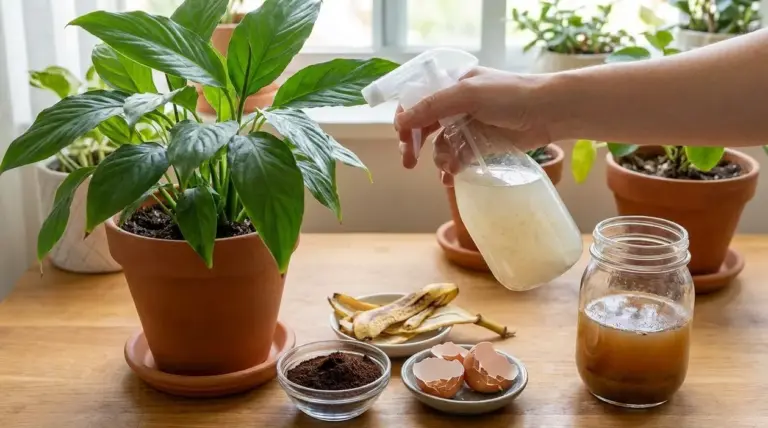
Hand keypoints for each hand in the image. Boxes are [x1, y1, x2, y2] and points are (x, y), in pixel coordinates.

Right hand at [393, 67, 551, 184]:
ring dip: (439, 159)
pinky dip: (452, 168)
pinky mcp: (481, 146)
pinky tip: (453, 177)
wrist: (550, 112)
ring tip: (449, 169)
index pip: (417, 101)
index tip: (402, 138)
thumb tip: (400, 122)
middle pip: (423, 126)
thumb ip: (432, 106)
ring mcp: (469, 126)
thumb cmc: (511, 95)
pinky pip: (458, 159)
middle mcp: (457, 105)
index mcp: (451, 85)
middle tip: (408, 161)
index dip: (406, 119)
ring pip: (440, 146)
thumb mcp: (468, 94)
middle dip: (413, 144)